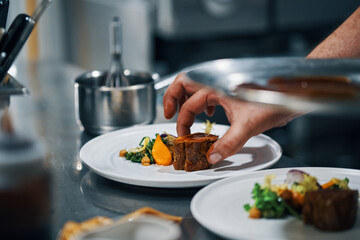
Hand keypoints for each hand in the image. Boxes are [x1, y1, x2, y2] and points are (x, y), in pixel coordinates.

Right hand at [163, 73, 298, 163]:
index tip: (183, 135)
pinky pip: (209, 94)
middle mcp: (216, 83)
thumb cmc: (273, 101)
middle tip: (168, 113)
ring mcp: (223, 86)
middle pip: (184, 83)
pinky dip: (203, 103)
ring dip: (185, 98)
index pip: (189, 104)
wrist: (292, 93)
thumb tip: (212, 158)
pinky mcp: (231, 92)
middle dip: (172, 97)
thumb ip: (228, 143)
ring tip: (181, 112)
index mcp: (215, 87)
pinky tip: (208, 115)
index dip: (182, 121)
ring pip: (196, 87)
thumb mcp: (248, 125)